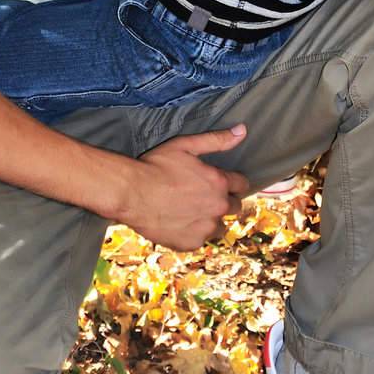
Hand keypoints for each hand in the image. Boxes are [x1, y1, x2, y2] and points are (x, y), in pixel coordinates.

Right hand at [122, 125, 249, 249]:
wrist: (131, 193)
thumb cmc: (155, 166)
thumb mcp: (185, 145)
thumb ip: (216, 140)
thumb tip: (242, 130)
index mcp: (219, 182)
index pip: (241, 184)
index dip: (232, 182)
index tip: (223, 182)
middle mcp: (217, 207)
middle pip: (235, 207)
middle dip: (224, 201)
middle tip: (204, 196)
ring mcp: (205, 228)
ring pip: (220, 227)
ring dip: (212, 220)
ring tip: (193, 212)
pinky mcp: (191, 243)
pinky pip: (201, 239)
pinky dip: (194, 232)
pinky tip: (179, 222)